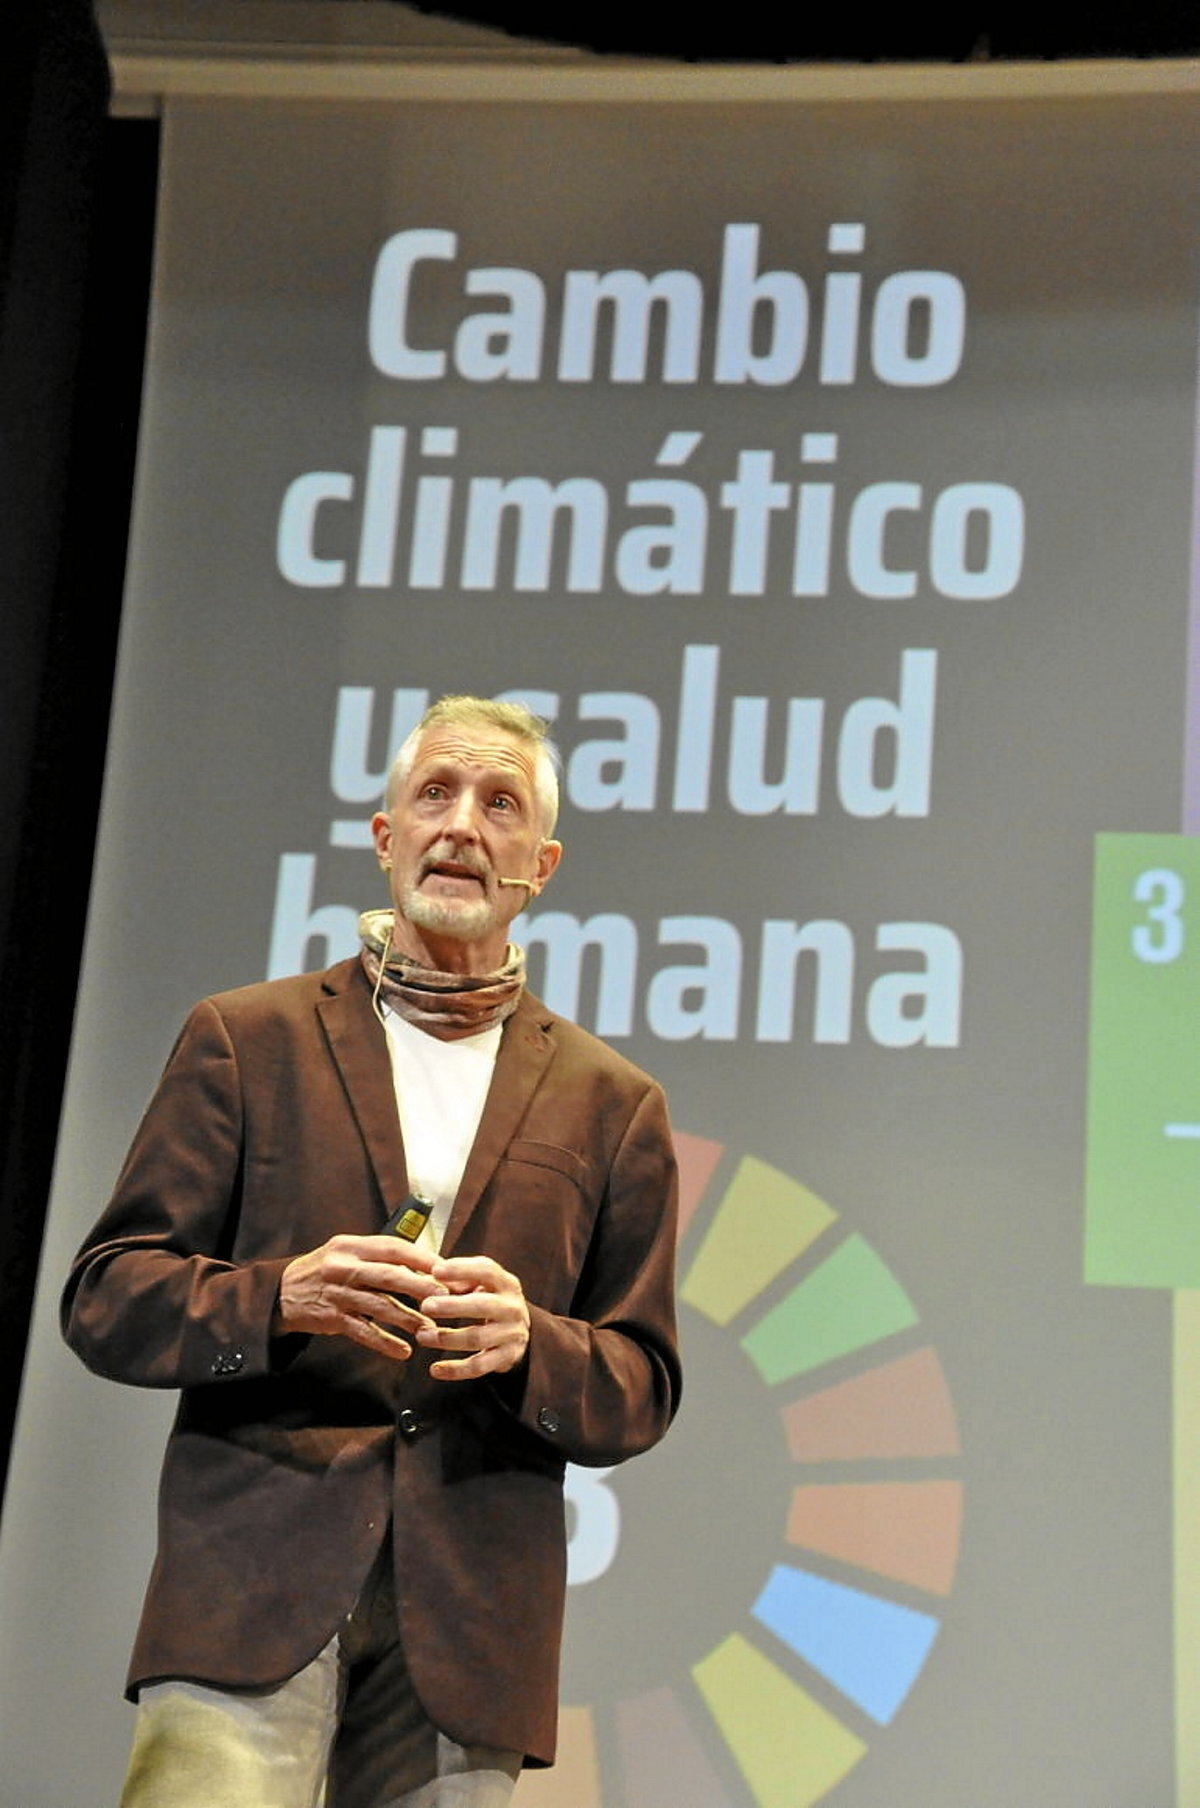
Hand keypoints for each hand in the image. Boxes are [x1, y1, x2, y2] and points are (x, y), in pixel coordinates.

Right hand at [274, 1234, 446, 1361]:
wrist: (281, 1292)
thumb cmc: (324, 1270)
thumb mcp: (345, 1252)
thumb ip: (377, 1257)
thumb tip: (422, 1265)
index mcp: (351, 1246)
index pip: (393, 1247)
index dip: (422, 1258)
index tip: (445, 1269)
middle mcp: (344, 1267)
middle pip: (390, 1276)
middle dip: (422, 1287)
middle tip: (446, 1298)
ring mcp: (338, 1294)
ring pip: (380, 1306)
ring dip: (408, 1319)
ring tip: (430, 1330)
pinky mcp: (332, 1319)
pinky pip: (364, 1332)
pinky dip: (385, 1343)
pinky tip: (403, 1351)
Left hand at [416, 1254, 530, 1380]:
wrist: (518, 1330)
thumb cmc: (487, 1299)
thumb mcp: (478, 1285)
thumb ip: (454, 1281)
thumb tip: (420, 1277)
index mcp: (505, 1283)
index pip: (487, 1270)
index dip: (461, 1269)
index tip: (436, 1271)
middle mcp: (512, 1307)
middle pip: (483, 1306)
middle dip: (453, 1307)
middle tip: (425, 1306)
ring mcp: (512, 1334)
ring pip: (477, 1338)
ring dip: (446, 1338)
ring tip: (421, 1335)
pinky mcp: (506, 1358)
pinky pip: (478, 1366)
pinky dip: (455, 1370)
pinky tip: (434, 1369)